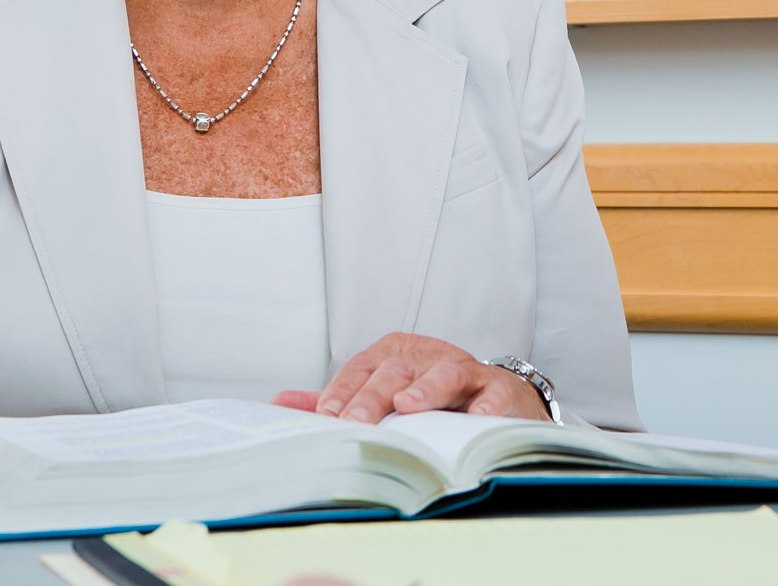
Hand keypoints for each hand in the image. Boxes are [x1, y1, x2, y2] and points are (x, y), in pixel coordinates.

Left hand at [272, 332, 551, 424]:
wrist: (493, 392)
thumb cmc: (427, 392)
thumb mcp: (381, 391)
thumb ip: (337, 399)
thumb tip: (280, 403)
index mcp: (391, 355)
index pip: (360, 369)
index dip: (343, 391)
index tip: (327, 416)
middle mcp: (423, 356)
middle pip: (394, 371)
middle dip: (372, 397)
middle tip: (356, 422)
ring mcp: (462, 368)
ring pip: (442, 373)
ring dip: (424, 389)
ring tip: (407, 407)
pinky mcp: (497, 386)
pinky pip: (493, 392)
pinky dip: (486, 404)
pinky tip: (476, 419)